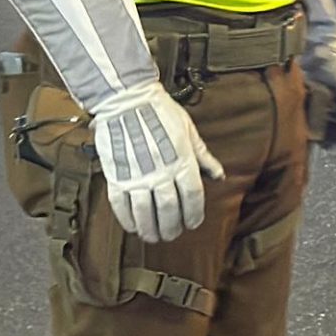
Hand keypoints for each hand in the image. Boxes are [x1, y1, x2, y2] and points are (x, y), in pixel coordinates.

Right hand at [89, 82, 225, 243]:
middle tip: (172, 234)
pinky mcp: (116, 175)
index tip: (193, 223)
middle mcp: (161, 172)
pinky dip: (127, 219)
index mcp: (182, 161)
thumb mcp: (189, 131)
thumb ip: (203, 157)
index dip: (194, 214)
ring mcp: (137, 175)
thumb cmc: (160, 111)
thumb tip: (219, 175)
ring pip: (145, 213)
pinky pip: (121, 205)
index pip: (192, 196)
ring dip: (150, 229)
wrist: (127, 99)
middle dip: (172, 227)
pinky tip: (132, 226)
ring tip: (153, 236)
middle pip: (169, 210)